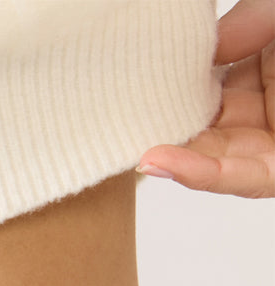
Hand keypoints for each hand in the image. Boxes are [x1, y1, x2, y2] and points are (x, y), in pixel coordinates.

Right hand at [136, 0, 273, 197]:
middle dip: (163, 129)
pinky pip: (236, 178)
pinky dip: (195, 173)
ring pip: (211, 158)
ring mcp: (271, 142)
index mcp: (264, 69)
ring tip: (126, 150)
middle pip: (202, 128)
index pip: (208, 86)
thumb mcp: (273, 12)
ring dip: (168, 157)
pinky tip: (156, 161)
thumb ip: (239, 25)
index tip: (132, 87)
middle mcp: (264, 107)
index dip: (171, 90)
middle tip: (117, 125)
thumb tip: (193, 50)